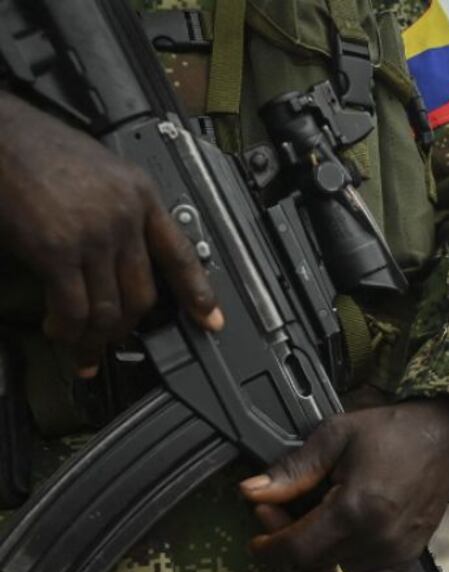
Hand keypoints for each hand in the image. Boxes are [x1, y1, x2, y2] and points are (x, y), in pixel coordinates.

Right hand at [0, 91, 221, 377]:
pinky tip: (60, 332)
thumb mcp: (101, 171)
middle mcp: (125, 217)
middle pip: (144, 293)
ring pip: (110, 308)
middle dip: (129, 327)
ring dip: (96, 338)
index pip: (180, 254)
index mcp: (141, 195)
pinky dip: (68, 330)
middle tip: (115, 341)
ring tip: (85, 348)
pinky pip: (73, 307)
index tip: (211, 320)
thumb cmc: (39, 148)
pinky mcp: (57, 250)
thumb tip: (121, 253)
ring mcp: (94, 235)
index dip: (198, 293)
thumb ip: (120, 210)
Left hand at [239, 398, 448, 571]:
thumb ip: (293, 469)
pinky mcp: (408, 558)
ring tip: (308, 538)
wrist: (444, 436)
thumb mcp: (336, 435)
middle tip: (279, 519)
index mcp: (356, 507)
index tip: (258, 538)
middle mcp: (376, 537)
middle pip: (311, 566)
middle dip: (285, 548)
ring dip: (311, 566)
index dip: (268, 547)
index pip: (296, 548)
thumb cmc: (393, 431)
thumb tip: (251, 491)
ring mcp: (394, 552)